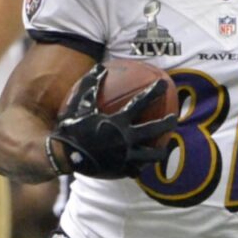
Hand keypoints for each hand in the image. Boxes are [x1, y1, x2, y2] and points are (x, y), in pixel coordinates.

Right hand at [49, 64, 176, 178]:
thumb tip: (100, 67)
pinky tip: (143, 166)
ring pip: (151, 155)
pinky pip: (136, 169)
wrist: (63, 156)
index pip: (141, 102)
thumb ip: (90, 85)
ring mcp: (124, 156)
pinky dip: (141, 167)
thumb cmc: (70, 128)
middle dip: (167, 123)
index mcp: (117, 121)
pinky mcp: (120, 170)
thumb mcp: (78, 104)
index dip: (154, 92)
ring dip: (161, 150)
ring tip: (165, 147)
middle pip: (154, 129)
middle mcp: (125, 139)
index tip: (164, 84)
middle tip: (174, 119)